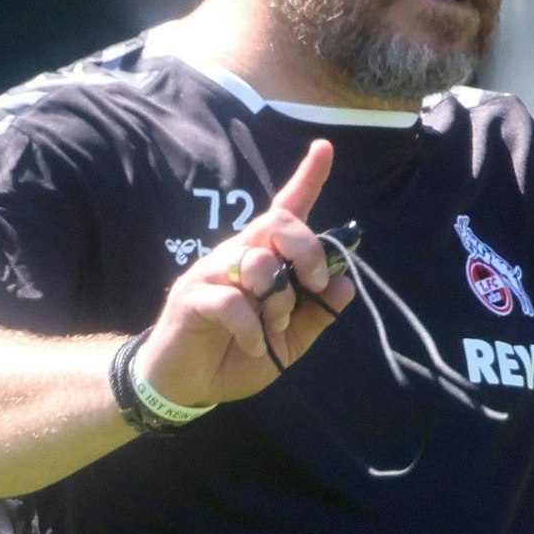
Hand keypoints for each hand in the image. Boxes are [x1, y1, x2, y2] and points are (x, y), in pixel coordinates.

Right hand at [132, 141, 356, 407]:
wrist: (187, 385)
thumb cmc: (238, 355)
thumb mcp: (290, 340)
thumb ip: (318, 313)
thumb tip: (346, 284)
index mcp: (263, 258)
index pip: (286, 208)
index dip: (307, 178)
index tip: (325, 148)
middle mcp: (237, 254)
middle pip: (277, 223)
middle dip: (307, 250)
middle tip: (313, 285)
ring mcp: (210, 272)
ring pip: (257, 261)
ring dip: (278, 301)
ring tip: (273, 329)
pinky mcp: (191, 297)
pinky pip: (230, 300)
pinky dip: (252, 328)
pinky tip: (253, 345)